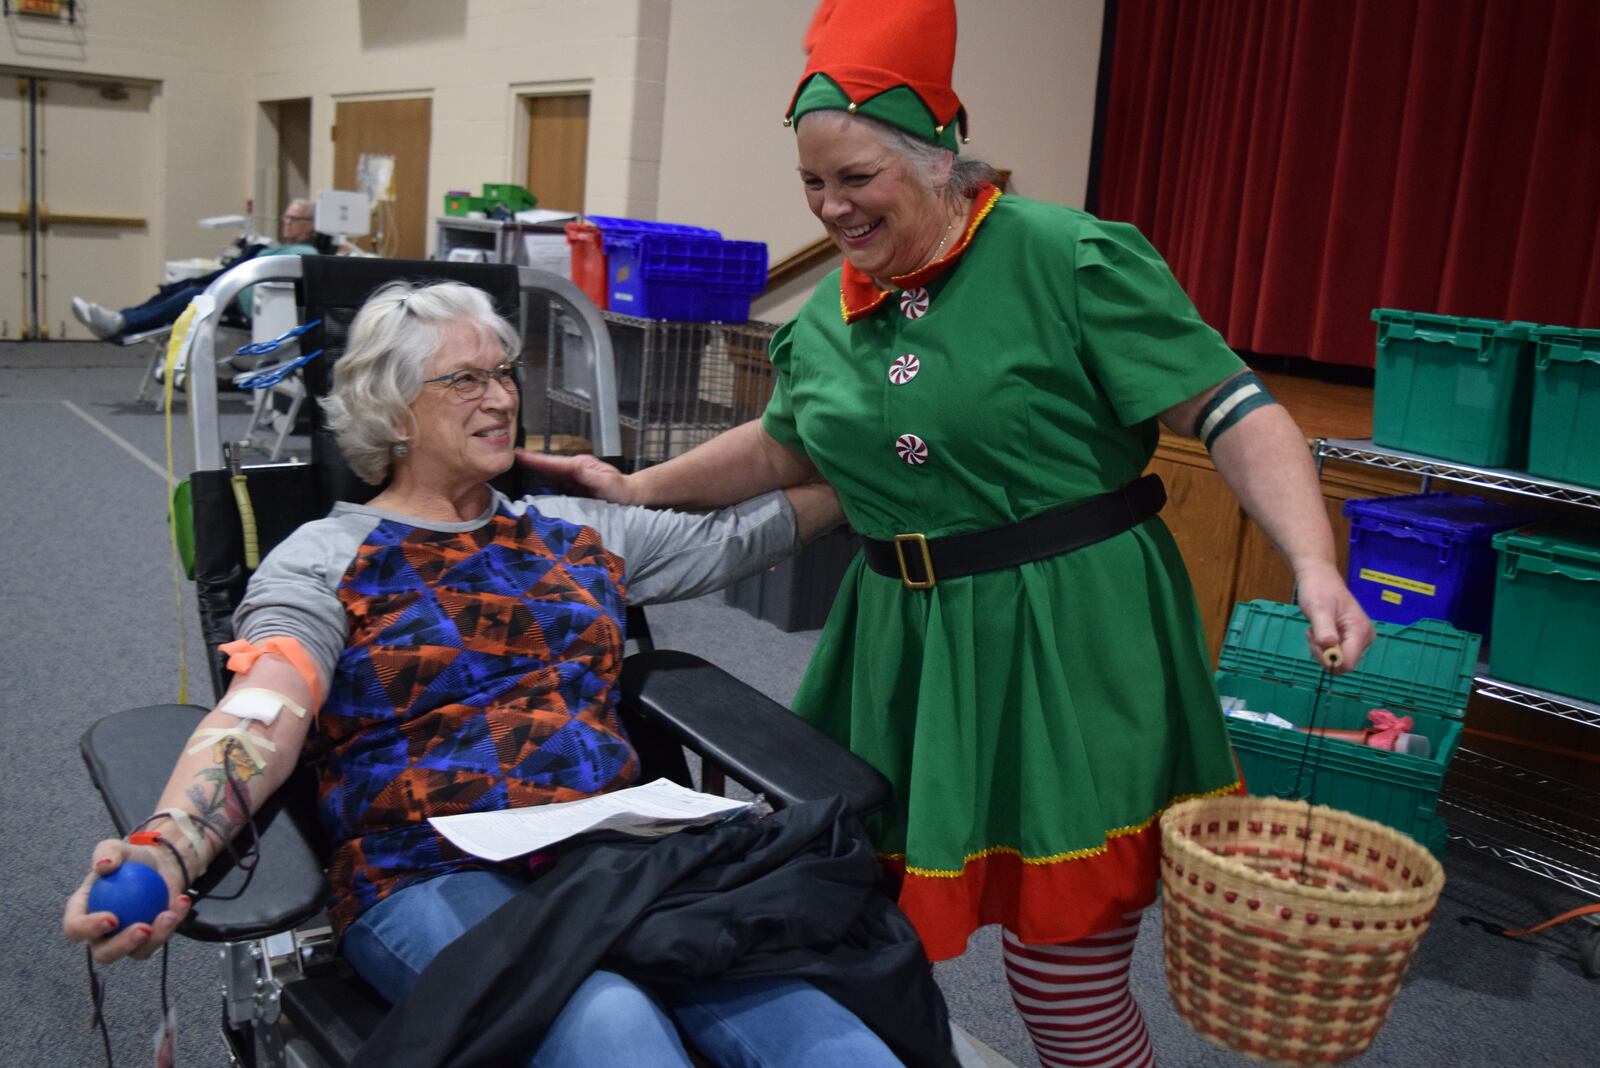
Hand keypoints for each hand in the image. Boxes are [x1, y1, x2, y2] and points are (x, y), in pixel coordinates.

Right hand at [63, 839, 190, 964]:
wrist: (159, 863)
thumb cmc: (130, 859)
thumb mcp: (116, 848)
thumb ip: (106, 852)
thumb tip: (103, 865)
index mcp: (82, 912)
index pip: (75, 928)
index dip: (88, 929)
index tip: (111, 918)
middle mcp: (101, 933)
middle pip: (103, 953)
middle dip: (122, 946)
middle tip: (143, 928)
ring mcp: (126, 939)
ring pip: (137, 952)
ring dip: (156, 937)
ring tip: (169, 914)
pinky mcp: (151, 938)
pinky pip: (161, 938)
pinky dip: (174, 922)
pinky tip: (182, 902)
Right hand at [515, 450, 636, 503]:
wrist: (630, 499)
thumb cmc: (620, 490)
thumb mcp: (606, 482)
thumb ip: (590, 476)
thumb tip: (572, 468)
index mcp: (578, 467)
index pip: (552, 463)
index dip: (534, 459)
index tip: (516, 454)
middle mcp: (571, 472)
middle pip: (545, 468)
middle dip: (526, 463)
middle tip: (502, 460)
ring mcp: (569, 481)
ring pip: (546, 477)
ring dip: (529, 474)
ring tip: (508, 471)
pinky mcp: (570, 492)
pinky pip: (551, 488)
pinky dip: (538, 487)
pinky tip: (526, 491)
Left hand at [1295, 562, 1375, 673]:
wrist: (1319, 578)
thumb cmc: (1318, 590)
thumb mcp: (1318, 609)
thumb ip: (1324, 628)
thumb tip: (1329, 646)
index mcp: (1360, 631)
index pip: (1349, 663)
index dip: (1329, 660)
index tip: (1316, 643)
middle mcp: (1364, 638)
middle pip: (1343, 664)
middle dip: (1323, 653)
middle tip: (1312, 634)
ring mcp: (1358, 639)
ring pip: (1337, 660)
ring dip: (1321, 649)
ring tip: (1315, 629)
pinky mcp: (1351, 639)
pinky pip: (1336, 653)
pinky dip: (1323, 646)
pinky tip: (1319, 631)